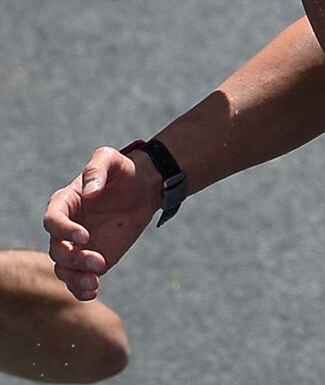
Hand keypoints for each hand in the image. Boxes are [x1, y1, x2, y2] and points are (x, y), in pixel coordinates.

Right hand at [43, 147, 160, 300]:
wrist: (144, 189)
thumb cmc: (123, 171)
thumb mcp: (111, 158)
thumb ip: (97, 169)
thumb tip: (90, 191)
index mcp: (64, 203)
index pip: (53, 220)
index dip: (64, 230)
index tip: (84, 236)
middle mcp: (66, 228)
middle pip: (57, 249)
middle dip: (74, 258)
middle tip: (98, 261)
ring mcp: (78, 246)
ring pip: (65, 268)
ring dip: (75, 278)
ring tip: (93, 283)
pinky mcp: (93, 258)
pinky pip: (79, 278)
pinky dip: (81, 289)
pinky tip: (92, 292)